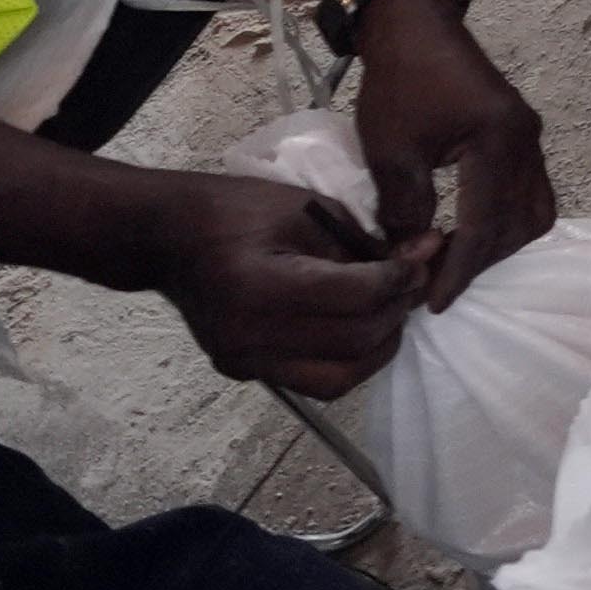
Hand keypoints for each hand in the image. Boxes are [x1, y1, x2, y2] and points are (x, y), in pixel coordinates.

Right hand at [136, 167, 420, 397]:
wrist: (166, 238)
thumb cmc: (233, 209)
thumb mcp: (304, 208)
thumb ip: (363, 239)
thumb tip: (424, 254)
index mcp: (258, 288)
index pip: (353, 299)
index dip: (399, 280)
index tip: (422, 258)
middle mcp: (248, 338)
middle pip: (352, 343)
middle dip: (396, 312)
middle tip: (413, 282)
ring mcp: (243, 362)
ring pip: (338, 379)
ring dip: (378, 347)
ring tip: (390, 309)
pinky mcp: (244, 372)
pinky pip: (313, 381)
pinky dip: (348, 359)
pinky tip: (359, 326)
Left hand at [348, 0, 555, 306]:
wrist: (415, 27)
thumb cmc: (401, 83)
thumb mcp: (392, 150)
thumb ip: (405, 210)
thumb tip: (412, 259)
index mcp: (499, 143)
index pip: (487, 225)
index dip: (460, 270)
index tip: (433, 303)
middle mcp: (527, 142)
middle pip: (521, 224)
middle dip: (483, 260)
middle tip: (438, 280)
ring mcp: (529, 137)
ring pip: (534, 211)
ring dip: (499, 242)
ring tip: (456, 258)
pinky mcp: (520, 134)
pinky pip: (528, 191)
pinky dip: (504, 219)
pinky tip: (470, 228)